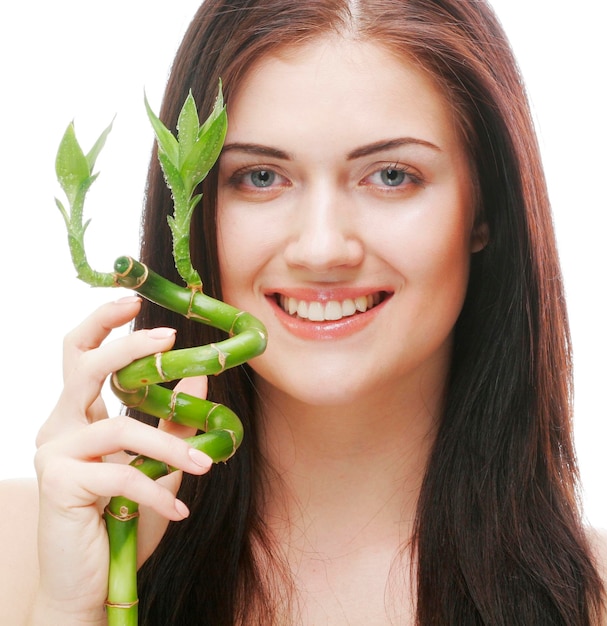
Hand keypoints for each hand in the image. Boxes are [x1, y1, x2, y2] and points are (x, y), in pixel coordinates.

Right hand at [30, 296, 210, 622]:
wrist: (91, 583)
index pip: (80, 354)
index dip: (103, 324)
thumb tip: (200, 377)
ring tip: (204, 468)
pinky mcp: (58, 484)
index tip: (133, 301)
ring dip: (170, 449)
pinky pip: (120, 474)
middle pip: (85, 366)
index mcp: (78, 415)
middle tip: (169, 338)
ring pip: (118, 428)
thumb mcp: (157, 463)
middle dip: (128, 346)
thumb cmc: (122, 519)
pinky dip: (156, 491)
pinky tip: (177, 512)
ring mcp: (54, 453)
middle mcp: (59, 426)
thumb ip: (172, 422)